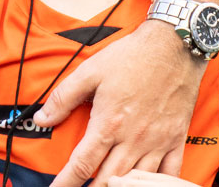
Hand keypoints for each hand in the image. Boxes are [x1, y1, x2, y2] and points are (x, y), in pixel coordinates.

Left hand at [33, 20, 202, 186]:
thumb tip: (43, 118)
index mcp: (109, 123)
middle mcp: (132, 138)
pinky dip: (157, 185)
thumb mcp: (90, 71)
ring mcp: (156, 141)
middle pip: (108, 180)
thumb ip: (64, 97)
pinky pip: (169, 174)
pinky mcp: (176, 138)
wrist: (173, 46)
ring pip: (136, 181)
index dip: (66, 182)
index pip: (82, 164)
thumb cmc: (132, 56)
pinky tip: (145, 186)